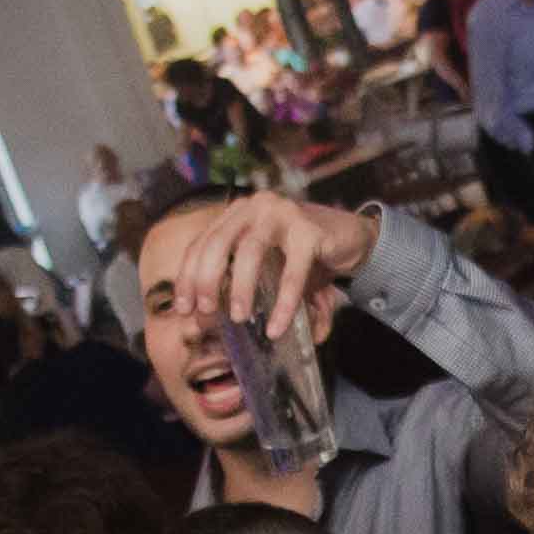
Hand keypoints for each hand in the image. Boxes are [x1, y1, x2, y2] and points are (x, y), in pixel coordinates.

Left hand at [141, 190, 373, 346]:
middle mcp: (255, 207)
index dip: (187, 277)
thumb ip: (239, 283)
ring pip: (250, 252)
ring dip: (241, 288)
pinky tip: (276, 326)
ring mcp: (282, 213)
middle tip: (207, 313)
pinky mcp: (310, 230)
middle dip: (206, 281)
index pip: (201, 243)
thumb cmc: (300, 255)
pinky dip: (283, 303)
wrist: (350, 238)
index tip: (184, 309)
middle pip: (218, 243)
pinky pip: (292, 272)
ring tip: (240, 318)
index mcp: (236, 213)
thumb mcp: (266, 265)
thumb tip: (207, 320)